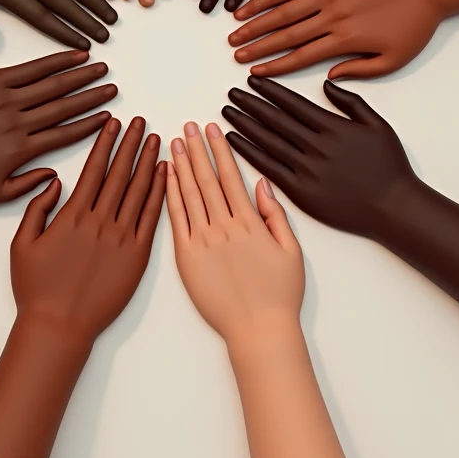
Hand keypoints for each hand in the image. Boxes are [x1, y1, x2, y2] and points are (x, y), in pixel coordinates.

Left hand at [0, 50, 116, 205]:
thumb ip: (28, 185)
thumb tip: (54, 175)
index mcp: (22, 150)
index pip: (65, 133)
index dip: (90, 124)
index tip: (108, 116)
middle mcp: (18, 123)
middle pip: (64, 105)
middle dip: (91, 96)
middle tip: (112, 87)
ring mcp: (4, 100)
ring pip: (50, 84)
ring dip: (77, 75)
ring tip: (99, 68)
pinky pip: (27, 69)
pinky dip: (51, 61)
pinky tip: (69, 56)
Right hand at [11, 116, 165, 343]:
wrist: (59, 326)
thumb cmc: (36, 289)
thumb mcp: (22, 244)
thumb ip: (36, 208)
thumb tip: (54, 182)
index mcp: (72, 216)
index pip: (93, 170)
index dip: (105, 144)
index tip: (114, 124)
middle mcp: (100, 221)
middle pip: (119, 173)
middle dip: (130, 144)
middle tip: (141, 122)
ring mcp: (122, 238)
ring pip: (138, 191)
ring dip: (147, 162)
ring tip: (156, 139)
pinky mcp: (138, 257)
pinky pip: (151, 218)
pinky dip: (160, 193)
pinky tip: (165, 175)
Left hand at [166, 122, 303, 345]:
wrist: (258, 331)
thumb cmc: (280, 296)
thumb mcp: (291, 251)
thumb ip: (276, 215)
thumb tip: (262, 184)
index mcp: (250, 222)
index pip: (231, 176)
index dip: (219, 150)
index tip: (212, 130)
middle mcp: (224, 226)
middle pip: (207, 179)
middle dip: (197, 149)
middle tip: (188, 126)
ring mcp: (203, 241)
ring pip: (189, 194)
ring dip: (181, 166)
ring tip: (174, 143)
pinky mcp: (186, 258)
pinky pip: (176, 219)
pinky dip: (170, 195)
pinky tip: (166, 177)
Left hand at [223, 76, 415, 238]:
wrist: (393, 207)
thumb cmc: (388, 166)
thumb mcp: (377, 125)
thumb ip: (350, 102)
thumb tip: (326, 84)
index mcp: (333, 127)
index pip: (293, 104)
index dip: (271, 91)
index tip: (253, 81)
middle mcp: (316, 146)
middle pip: (275, 120)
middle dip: (251, 103)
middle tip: (232, 92)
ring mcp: (306, 169)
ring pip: (268, 141)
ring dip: (245, 124)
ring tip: (227, 111)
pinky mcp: (300, 192)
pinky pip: (268, 167)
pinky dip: (249, 152)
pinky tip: (234, 141)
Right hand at [230, 0, 441, 78]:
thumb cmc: (417, 18)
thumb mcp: (395, 58)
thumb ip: (360, 71)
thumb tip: (330, 77)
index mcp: (346, 40)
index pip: (301, 57)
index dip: (275, 67)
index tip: (254, 73)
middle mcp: (331, 16)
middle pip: (285, 35)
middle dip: (257, 46)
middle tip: (235, 54)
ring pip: (283, 10)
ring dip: (257, 23)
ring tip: (235, 32)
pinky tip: (252, 3)